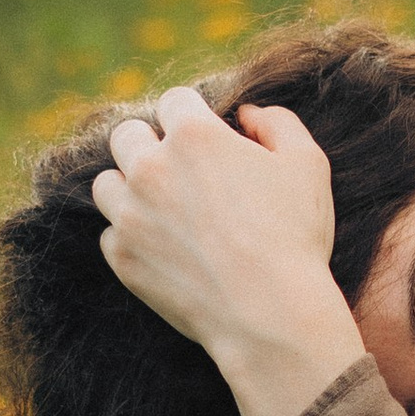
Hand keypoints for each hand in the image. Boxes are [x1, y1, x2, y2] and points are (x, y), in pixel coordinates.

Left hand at [92, 90, 363, 415]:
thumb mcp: (308, 165)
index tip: (206, 137)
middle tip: (178, 169)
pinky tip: (163, 246)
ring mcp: (130, 214)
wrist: (269, 314)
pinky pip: (110, 233)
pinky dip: (130, 236)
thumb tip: (249, 114)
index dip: (194, 116)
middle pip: (126, 134)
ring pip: (106, 183)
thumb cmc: (294, 237)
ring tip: (162, 207)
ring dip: (129, 187)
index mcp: (194, 135)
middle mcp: (151, 168)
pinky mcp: (122, 257)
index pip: (174, 100)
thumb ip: (278, 124)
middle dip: (150, 144)